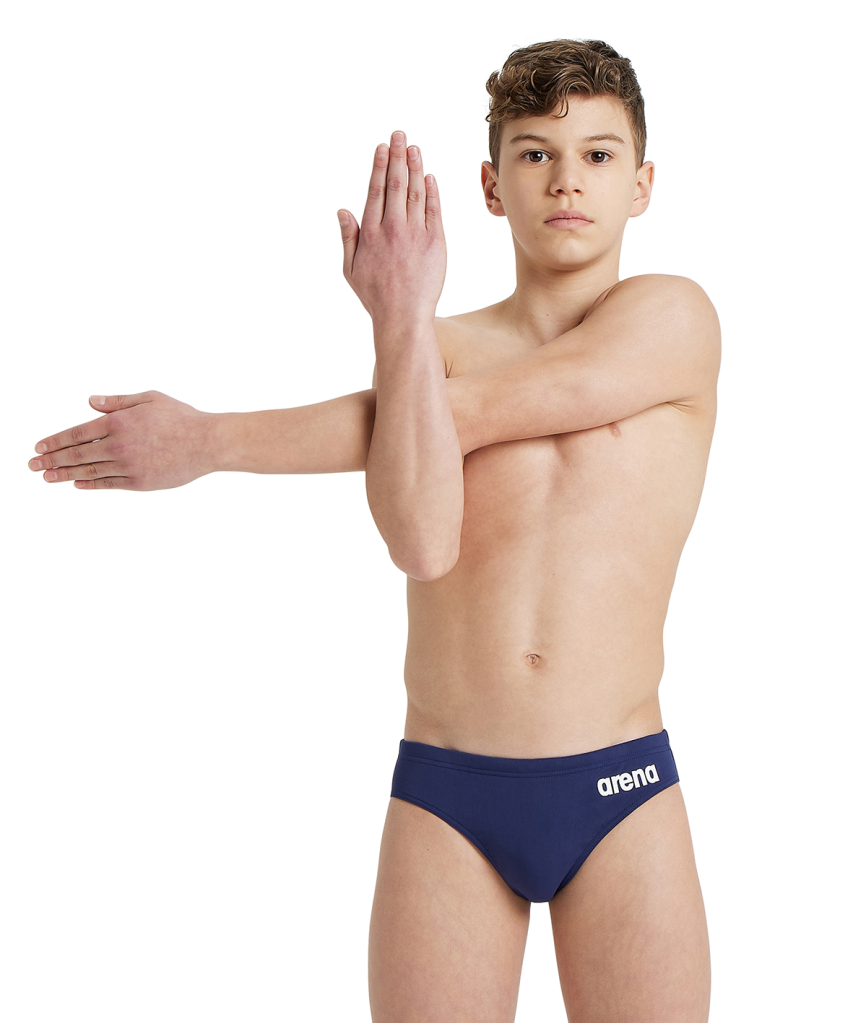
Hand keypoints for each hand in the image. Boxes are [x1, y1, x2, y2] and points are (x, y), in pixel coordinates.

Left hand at [28, 391, 218, 490]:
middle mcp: (119, 445)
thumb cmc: (181, 418)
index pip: (77, 433)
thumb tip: (90, 402)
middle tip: (33, 465)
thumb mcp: (149, 398)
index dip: (55, 441)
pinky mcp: (139, 482)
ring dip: (65, 474)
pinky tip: (77, 483)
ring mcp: (128, 466)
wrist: (207, 443)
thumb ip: (117, 401)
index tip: (39, 447)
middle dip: (52, 460)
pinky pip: (108, 484)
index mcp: (119, 421)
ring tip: (47, 477)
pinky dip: (90, 484)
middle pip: (77, 454)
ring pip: (89, 471)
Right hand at [338, 130, 445, 324]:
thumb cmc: (375, 296)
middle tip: (400, 135)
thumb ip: (348, 238)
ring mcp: (415, 233)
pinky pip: (433, 210)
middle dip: (398, 156)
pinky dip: (431, 192)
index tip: (383, 148)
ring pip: (415, 192)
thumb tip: (342, 211)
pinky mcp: (435, 242)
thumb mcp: (350, 269)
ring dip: (415, 167)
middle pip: (396, 184)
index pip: (376, 190)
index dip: (380, 166)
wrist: (403, 316)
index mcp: (371, 233)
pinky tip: (429, 177)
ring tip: (414, 148)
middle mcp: (392, 228)